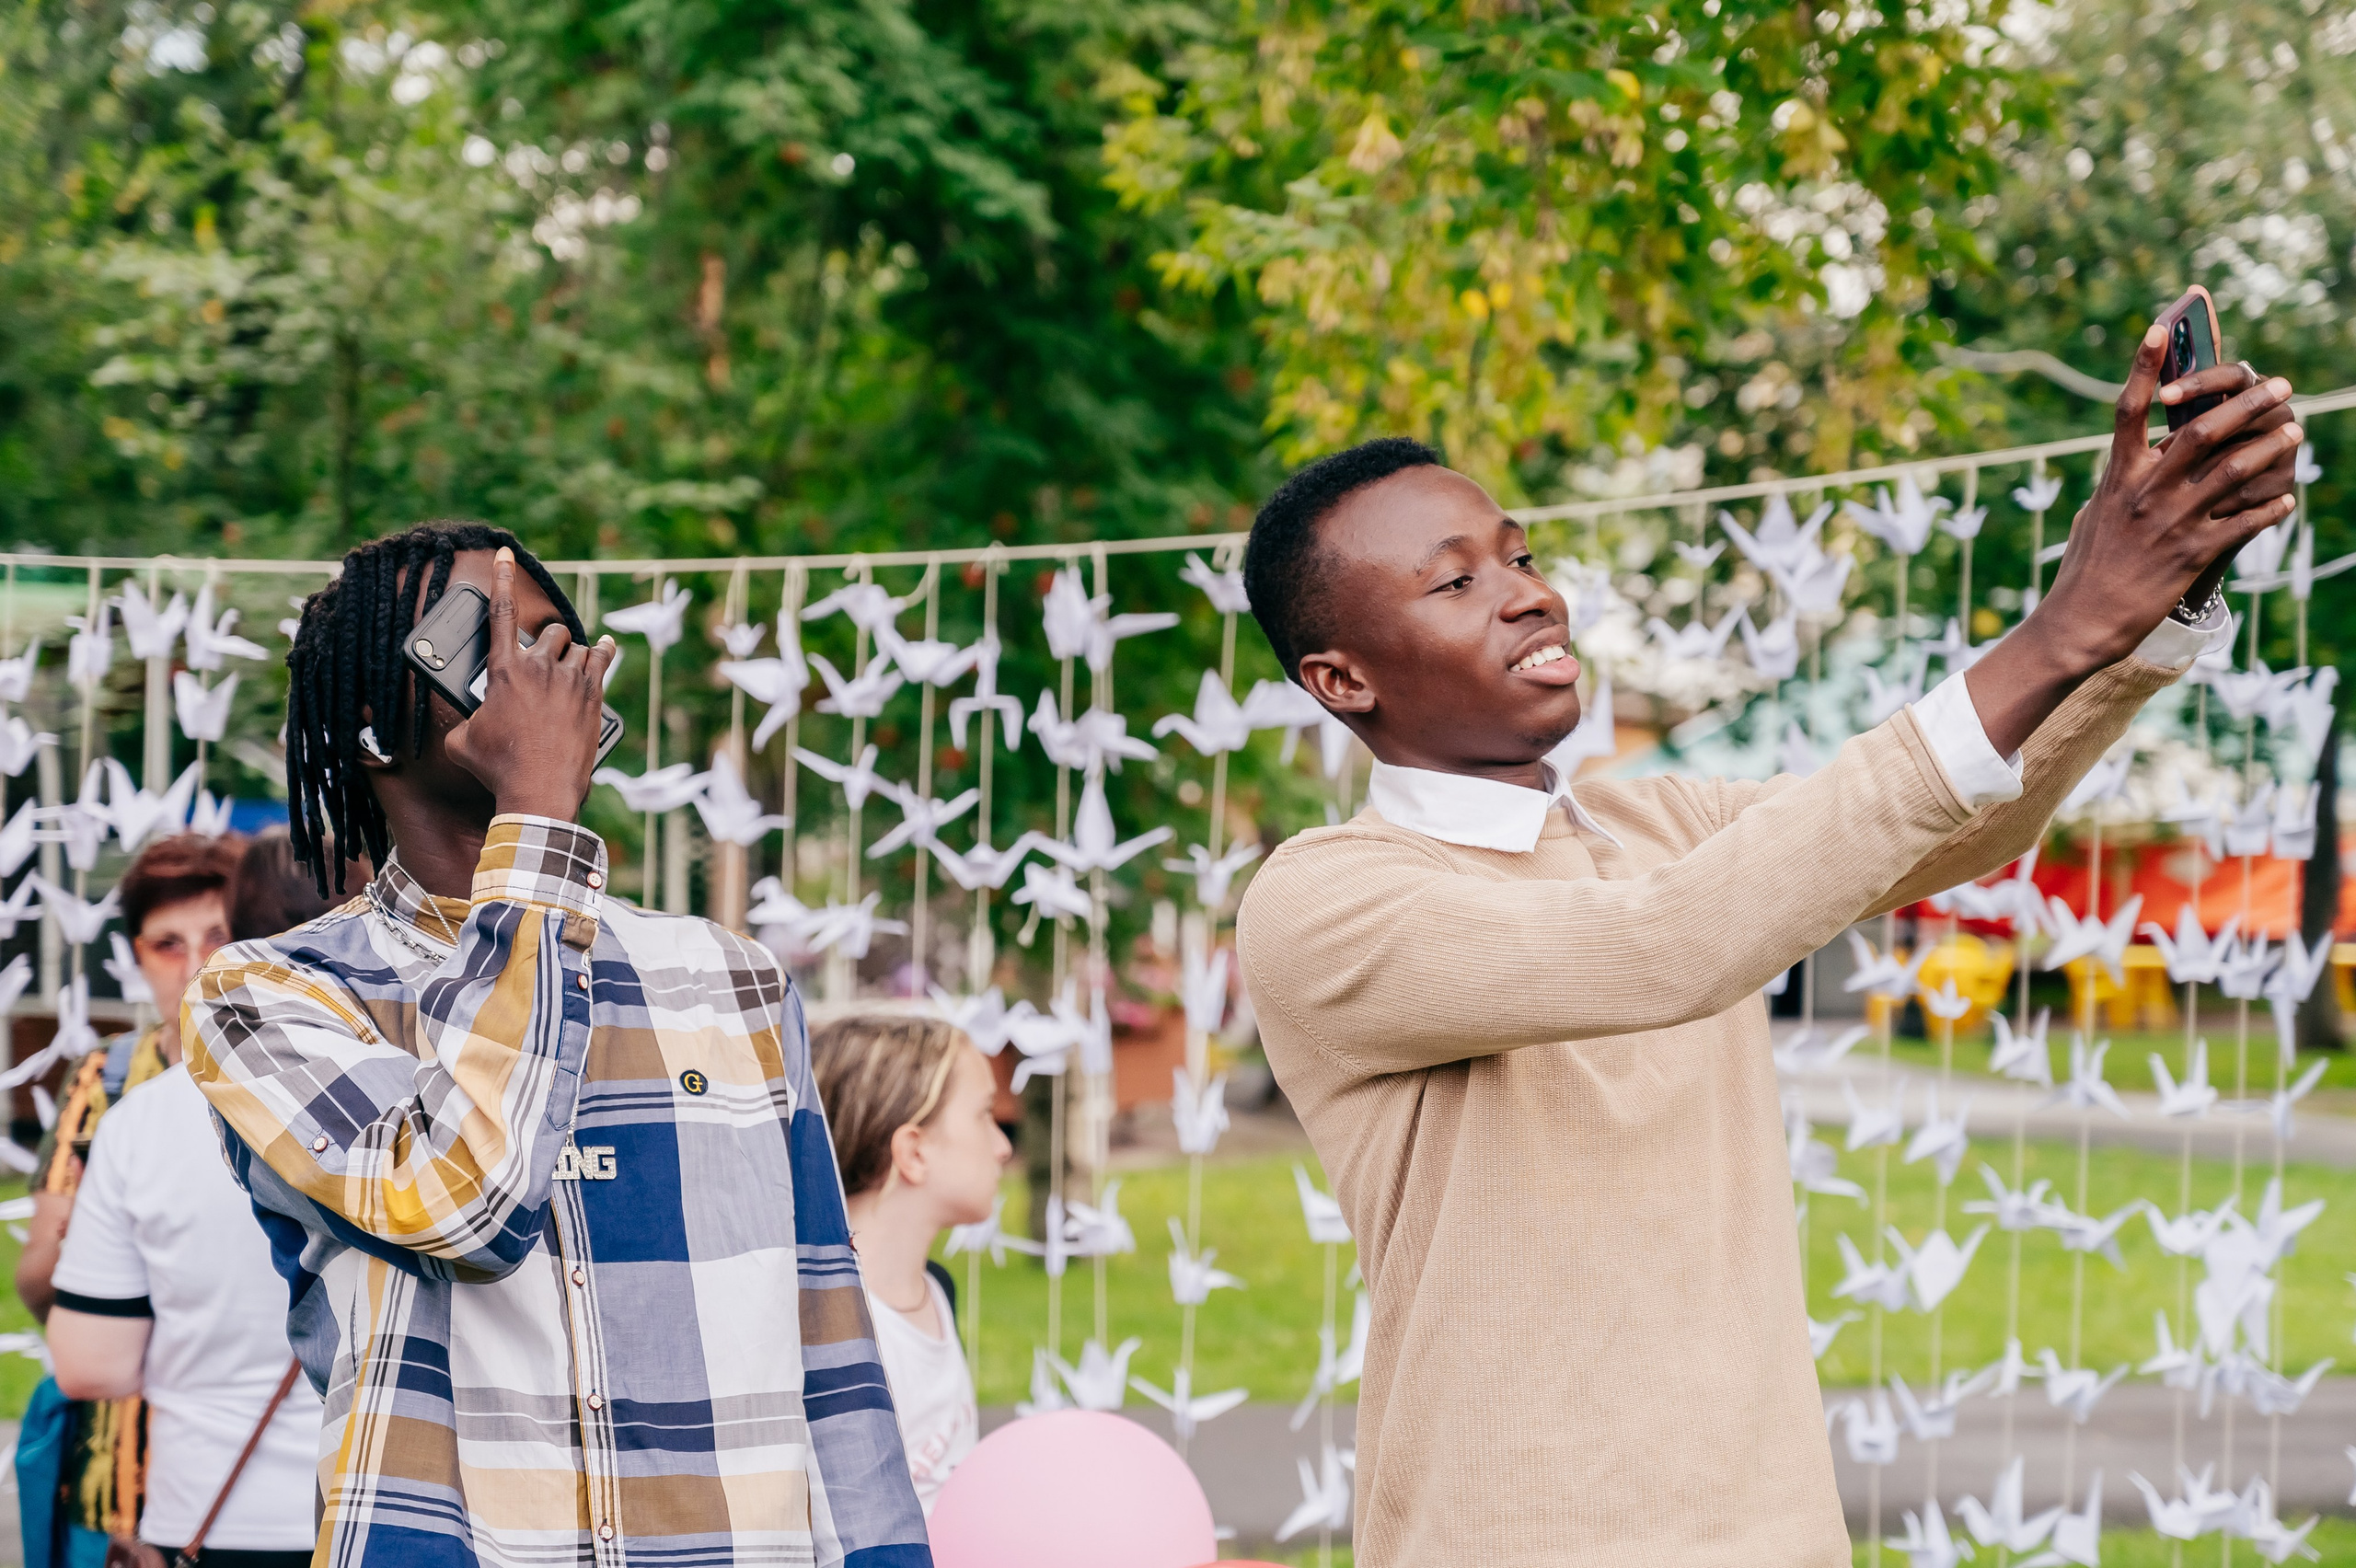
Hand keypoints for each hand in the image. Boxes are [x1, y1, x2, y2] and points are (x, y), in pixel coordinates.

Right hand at [445, 548, 617, 821]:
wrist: (539, 790)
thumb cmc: (498, 767)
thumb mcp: (463, 741)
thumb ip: (466, 720)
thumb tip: (469, 723)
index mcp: (504, 670)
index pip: (499, 614)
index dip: (501, 579)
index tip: (506, 555)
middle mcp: (540, 667)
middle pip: (548, 632)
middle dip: (545, 642)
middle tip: (544, 660)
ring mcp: (571, 679)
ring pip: (575, 646)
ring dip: (571, 653)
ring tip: (568, 666)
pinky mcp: (594, 695)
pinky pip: (602, 659)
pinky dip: (602, 652)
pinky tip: (605, 648)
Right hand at [2037, 328, 2301, 667]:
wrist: (2083, 620)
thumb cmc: (2086, 567)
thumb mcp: (2095, 514)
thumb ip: (2119, 482)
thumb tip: (2134, 458)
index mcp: (2118, 476)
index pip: (2130, 408)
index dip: (2146, 365)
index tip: (2163, 325)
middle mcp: (2145, 492)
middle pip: (2201, 431)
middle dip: (2246, 403)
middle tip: (2278, 385)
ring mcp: (2171, 522)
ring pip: (2233, 471)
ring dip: (2271, 447)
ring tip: (2295, 429)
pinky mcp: (2192, 553)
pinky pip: (2243, 521)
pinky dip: (2269, 507)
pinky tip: (2287, 499)